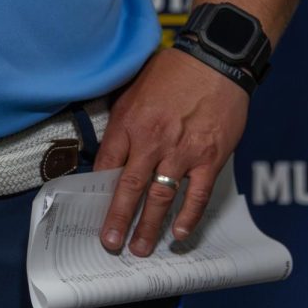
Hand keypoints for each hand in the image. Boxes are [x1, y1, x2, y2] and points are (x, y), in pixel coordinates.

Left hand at [94, 45, 248, 255]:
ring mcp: (181, 151)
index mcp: (129, 121)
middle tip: (111, 243)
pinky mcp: (209, 157)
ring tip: (140, 247)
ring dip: (149, 225)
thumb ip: (123, 119)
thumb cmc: (173, 70)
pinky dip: (188, 216)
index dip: (99, 188)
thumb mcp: (134, 87)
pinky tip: (179, 232)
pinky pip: (196, 194)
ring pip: (160, 197)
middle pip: (129, 187)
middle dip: (118, 219)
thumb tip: (110, 147)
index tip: (93, 208)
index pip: (107, 162)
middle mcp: (152, 139)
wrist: (214, 60)